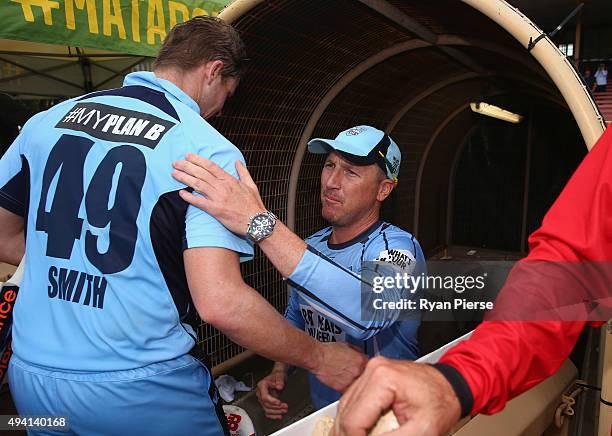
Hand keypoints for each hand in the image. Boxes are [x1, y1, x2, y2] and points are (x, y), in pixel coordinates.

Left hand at [172, 154, 265, 235]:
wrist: (257, 221)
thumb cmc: (254, 204)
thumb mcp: (251, 185)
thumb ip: (243, 172)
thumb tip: (237, 162)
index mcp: (230, 180)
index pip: (211, 166)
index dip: (198, 160)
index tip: (188, 156)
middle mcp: (222, 187)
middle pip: (201, 173)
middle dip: (187, 166)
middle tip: (176, 162)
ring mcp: (218, 198)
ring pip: (198, 185)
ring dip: (185, 178)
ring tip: (174, 173)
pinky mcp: (215, 210)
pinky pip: (199, 202)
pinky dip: (189, 197)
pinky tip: (181, 193)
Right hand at [256, 368, 288, 419]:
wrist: (277, 377)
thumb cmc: (277, 376)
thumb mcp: (280, 375)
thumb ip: (280, 380)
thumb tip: (279, 386)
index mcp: (262, 385)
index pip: (264, 396)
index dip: (272, 401)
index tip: (279, 402)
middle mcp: (260, 393)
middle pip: (266, 404)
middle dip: (276, 407)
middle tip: (285, 406)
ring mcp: (262, 399)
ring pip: (266, 409)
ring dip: (276, 412)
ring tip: (284, 410)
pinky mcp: (265, 403)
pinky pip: (267, 411)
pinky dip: (272, 415)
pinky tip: (278, 416)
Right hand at [312, 342, 367, 392]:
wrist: (318, 358)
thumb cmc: (329, 351)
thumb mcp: (347, 346)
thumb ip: (358, 352)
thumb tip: (361, 356)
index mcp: (362, 360)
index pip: (371, 366)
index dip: (366, 366)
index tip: (363, 367)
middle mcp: (358, 372)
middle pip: (365, 376)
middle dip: (360, 374)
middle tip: (353, 372)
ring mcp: (351, 381)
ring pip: (357, 384)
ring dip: (354, 382)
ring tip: (346, 377)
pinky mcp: (342, 388)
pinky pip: (348, 390)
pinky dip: (347, 388)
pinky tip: (342, 382)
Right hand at [332, 358, 460, 435]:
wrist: (450, 385)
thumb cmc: (441, 401)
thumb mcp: (423, 430)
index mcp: (382, 379)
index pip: (353, 419)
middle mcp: (372, 371)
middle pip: (345, 414)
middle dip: (348, 435)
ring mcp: (370, 372)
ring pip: (344, 408)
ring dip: (347, 429)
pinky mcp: (370, 378)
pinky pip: (352, 403)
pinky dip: (352, 420)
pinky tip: (357, 432)